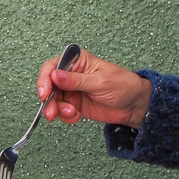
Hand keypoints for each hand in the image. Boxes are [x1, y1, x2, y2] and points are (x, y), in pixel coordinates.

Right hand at [35, 48, 151, 127]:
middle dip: (50, 100)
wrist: (134, 105)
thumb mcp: (100, 81)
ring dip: (58, 110)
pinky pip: (61, 112)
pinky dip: (66, 116)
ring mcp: (72, 91)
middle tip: (51, 111)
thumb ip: (76, 80)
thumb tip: (56, 75)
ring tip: (71, 113)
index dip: (45, 79)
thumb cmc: (123, 85)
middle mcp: (71, 75)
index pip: (52, 66)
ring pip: (53, 101)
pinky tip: (76, 116)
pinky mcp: (74, 104)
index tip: (45, 93)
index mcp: (78, 61)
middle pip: (49, 86)